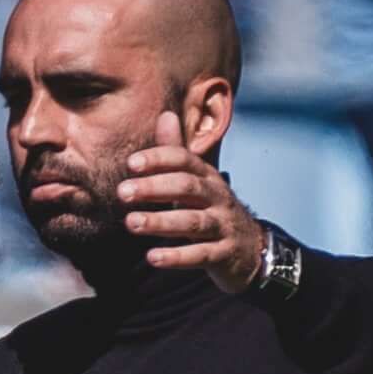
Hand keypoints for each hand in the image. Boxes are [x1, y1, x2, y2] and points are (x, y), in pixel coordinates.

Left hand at [121, 107, 265, 289]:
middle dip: (154, 188)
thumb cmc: (212, 210)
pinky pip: (201, 255)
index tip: (132, 163)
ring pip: (193, 222)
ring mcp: (223, 226)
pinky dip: (177, 256)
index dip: (160, 159)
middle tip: (123, 193)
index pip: (184, 161)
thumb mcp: (196, 180)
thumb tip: (165, 115)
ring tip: (131, 223)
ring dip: (160, 222)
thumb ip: (176, 153)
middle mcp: (217, 197)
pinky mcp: (224, 254)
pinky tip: (153, 258)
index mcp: (207, 177)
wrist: (250, 248)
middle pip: (187, 188)